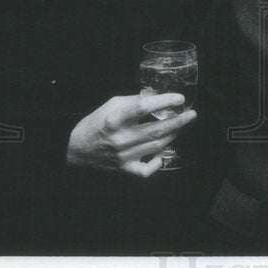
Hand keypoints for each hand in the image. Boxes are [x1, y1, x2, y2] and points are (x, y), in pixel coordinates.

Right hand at [66, 93, 196, 177]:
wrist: (75, 149)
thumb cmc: (95, 123)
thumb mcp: (111, 104)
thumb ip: (135, 100)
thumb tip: (156, 96)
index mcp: (116, 119)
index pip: (144, 107)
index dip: (165, 101)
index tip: (179, 98)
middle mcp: (121, 138)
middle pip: (157, 130)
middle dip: (178, 121)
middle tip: (192, 114)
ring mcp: (124, 155)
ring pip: (157, 146)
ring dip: (172, 135)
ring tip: (179, 126)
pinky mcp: (125, 169)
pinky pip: (147, 170)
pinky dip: (157, 162)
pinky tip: (161, 153)